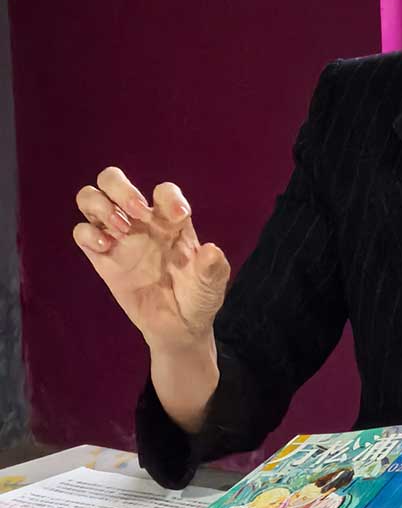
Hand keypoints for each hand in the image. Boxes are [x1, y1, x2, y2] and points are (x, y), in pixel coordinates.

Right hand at [73, 167, 229, 351]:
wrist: (177, 327)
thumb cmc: (197, 297)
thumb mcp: (212, 284)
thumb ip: (214, 268)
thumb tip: (211, 251)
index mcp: (171, 221)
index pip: (163, 191)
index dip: (169, 196)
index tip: (180, 216)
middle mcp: (141, 223)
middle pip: (112, 180)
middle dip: (121, 187)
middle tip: (137, 212)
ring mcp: (119, 238)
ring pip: (90, 198)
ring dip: (101, 205)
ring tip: (122, 229)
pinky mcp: (102, 259)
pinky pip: (81, 232)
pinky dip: (88, 234)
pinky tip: (107, 248)